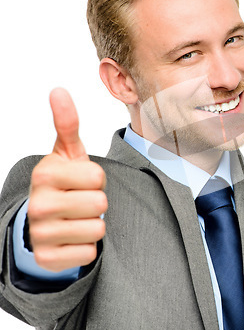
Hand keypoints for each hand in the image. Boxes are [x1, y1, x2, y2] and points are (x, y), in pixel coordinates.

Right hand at [27, 88, 107, 271]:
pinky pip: (90, 253)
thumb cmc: (63, 182)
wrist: (43, 219)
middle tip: (80, 201)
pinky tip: (71, 238)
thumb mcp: (66, 153)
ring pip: (97, 229)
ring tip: (77, 218)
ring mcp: (41, 233)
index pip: (98, 177)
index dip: (96, 179)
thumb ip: (67, 123)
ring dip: (93, 224)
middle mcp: (38, 204)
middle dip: (97, 202)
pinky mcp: (48, 258)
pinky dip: (86, 246)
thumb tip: (58, 90)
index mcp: (45, 174)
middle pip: (100, 203)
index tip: (81, 181)